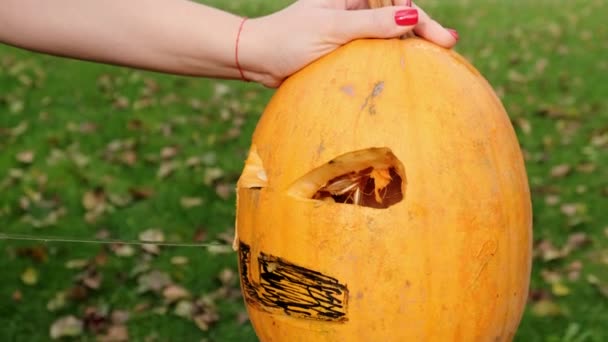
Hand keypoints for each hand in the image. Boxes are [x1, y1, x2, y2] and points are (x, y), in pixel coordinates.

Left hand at [239, 0, 458, 86]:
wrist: (258, 59)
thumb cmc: (288, 39)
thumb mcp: (332, 30)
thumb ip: (372, 24)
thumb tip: (410, 19)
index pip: (395, 1)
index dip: (419, 16)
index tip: (440, 38)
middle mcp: (353, 5)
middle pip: (398, 13)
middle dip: (422, 27)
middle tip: (447, 44)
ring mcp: (351, 26)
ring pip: (389, 32)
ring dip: (409, 43)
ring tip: (437, 56)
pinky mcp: (345, 46)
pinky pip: (375, 49)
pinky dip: (391, 57)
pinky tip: (408, 67)